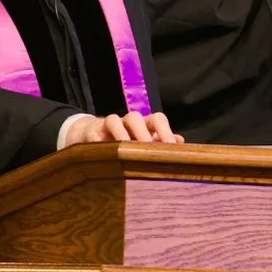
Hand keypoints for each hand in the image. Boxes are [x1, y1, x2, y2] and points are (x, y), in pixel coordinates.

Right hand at [60, 111, 181, 146]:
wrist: (93, 135)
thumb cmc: (126, 140)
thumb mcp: (145, 142)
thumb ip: (161, 143)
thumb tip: (180, 142)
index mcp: (143, 123)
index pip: (157, 119)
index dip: (165, 130)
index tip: (172, 147)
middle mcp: (127, 122)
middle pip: (134, 117)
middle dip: (142, 132)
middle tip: (148, 149)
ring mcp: (108, 125)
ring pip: (114, 120)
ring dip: (121, 133)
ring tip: (125, 149)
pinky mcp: (91, 133)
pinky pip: (93, 135)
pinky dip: (98, 142)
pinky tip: (104, 154)